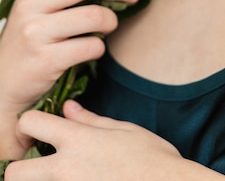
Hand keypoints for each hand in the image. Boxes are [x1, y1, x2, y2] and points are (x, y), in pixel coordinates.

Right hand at [0, 0, 139, 158]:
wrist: (3, 82)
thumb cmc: (30, 38)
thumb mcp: (40, 4)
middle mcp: (32, 3)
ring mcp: (36, 31)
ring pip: (94, 17)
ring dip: (110, 22)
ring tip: (107, 26)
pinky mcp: (46, 59)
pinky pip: (91, 46)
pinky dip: (99, 48)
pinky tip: (89, 49)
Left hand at [5, 101, 181, 180]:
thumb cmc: (152, 157)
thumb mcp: (122, 130)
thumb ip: (89, 120)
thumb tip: (67, 108)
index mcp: (77, 140)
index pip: (30, 123)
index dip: (30, 123)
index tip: (39, 128)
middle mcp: (66, 169)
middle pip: (14, 174)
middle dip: (18, 170)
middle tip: (35, 166)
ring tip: (61, 176)